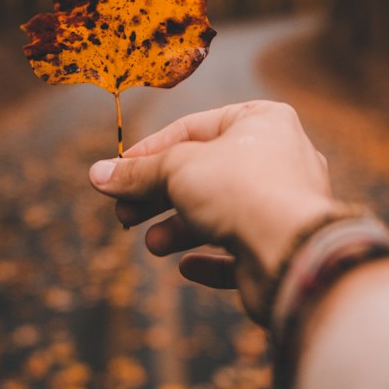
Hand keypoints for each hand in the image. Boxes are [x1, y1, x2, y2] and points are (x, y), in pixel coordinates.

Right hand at [88, 100, 337, 323]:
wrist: (291, 253)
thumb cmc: (241, 190)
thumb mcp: (177, 169)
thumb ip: (138, 172)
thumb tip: (97, 175)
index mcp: (262, 121)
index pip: (193, 128)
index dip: (149, 151)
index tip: (116, 173)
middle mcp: (279, 158)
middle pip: (203, 173)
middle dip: (158, 195)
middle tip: (124, 214)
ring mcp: (284, 205)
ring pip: (220, 212)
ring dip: (180, 228)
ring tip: (153, 244)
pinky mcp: (282, 248)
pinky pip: (241, 250)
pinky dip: (212, 259)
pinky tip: (188, 267)